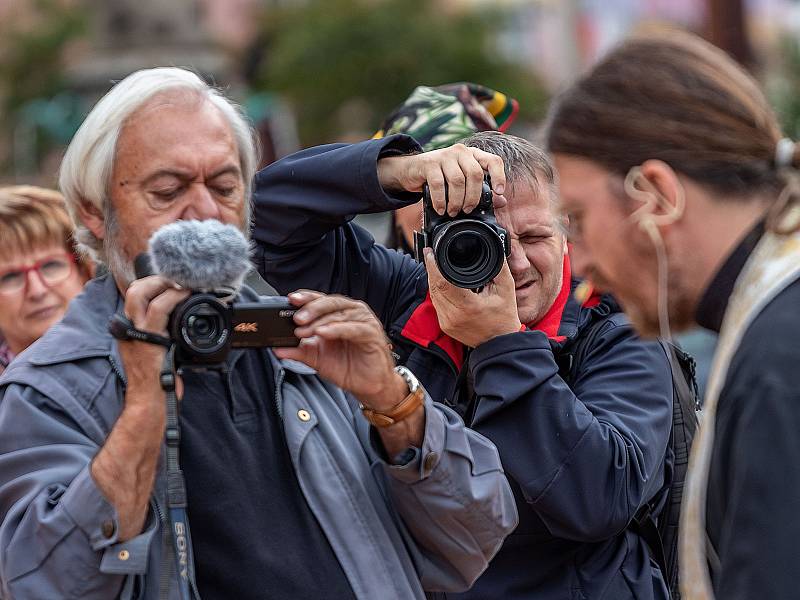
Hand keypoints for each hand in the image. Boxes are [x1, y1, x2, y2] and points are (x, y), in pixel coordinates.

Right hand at [120, 276, 188, 398]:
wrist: (150, 400)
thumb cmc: (158, 378)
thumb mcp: (158, 348)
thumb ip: (163, 332)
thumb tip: (182, 318)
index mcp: (129, 328)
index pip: (134, 296)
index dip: (151, 283)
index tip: (171, 281)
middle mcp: (128, 327)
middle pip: (132, 290)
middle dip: (155, 279)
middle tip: (176, 280)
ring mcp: (135, 333)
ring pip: (139, 293)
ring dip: (162, 283)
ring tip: (180, 284)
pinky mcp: (147, 339)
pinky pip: (157, 310)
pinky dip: (172, 297)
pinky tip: (184, 295)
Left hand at [273, 291, 404, 410]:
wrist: (368, 385)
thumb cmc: (347, 367)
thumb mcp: (316, 358)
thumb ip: (298, 351)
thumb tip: (277, 348)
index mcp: (338, 314)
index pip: (320, 300)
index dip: (305, 298)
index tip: (290, 300)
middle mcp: (351, 313)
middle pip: (329, 303)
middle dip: (310, 309)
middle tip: (296, 319)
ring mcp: (363, 321)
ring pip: (339, 314)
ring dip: (320, 322)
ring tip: (305, 331)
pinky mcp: (371, 333)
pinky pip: (352, 328)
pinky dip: (336, 329)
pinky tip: (323, 333)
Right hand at [377, 143, 507, 215]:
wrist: (412, 170)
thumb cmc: (440, 177)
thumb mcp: (462, 182)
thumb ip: (481, 190)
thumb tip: (502, 201)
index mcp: (473, 155)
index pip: (493, 160)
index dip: (499, 176)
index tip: (498, 192)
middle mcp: (460, 152)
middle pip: (475, 174)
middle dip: (473, 197)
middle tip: (467, 210)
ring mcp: (444, 155)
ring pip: (458, 180)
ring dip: (456, 201)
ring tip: (453, 211)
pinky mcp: (429, 163)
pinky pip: (439, 184)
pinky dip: (441, 200)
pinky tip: (441, 208)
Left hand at [425, 249, 521, 347]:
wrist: (500, 345)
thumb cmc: (505, 318)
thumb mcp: (506, 289)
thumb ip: (500, 267)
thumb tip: (496, 249)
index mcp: (468, 305)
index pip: (443, 281)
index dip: (434, 265)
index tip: (432, 253)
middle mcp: (454, 315)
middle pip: (434, 287)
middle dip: (430, 269)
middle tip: (430, 254)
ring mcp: (447, 322)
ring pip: (433, 295)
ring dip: (432, 279)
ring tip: (433, 264)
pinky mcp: (445, 326)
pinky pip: (437, 304)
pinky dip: (436, 291)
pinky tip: (438, 282)